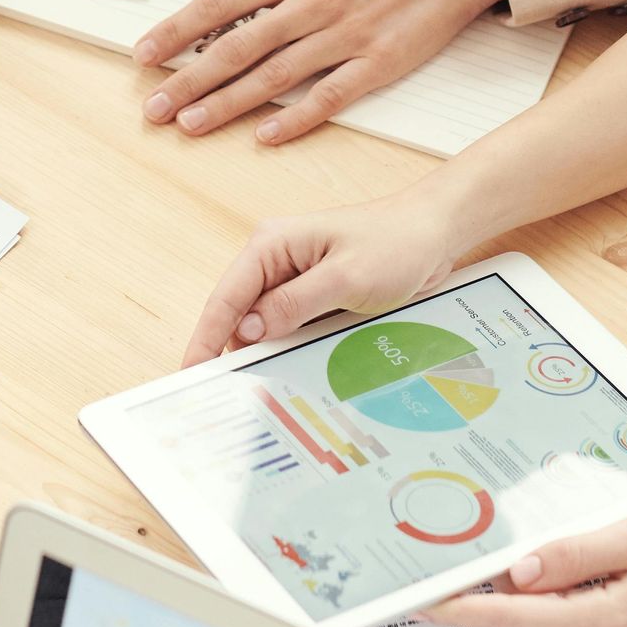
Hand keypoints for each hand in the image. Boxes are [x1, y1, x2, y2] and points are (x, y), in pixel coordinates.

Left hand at [135, 0, 503, 142]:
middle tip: (153, 108)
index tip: (145, 54)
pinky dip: (295, 118)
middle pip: (237, 47)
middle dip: (188, 80)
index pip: (222, 4)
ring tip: (190, 125)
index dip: (178, 31)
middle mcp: (313, 3)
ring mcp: (345, 36)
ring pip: (274, 77)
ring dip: (227, 104)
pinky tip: (264, 135)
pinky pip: (328, 97)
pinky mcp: (377, 63)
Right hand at [183, 188, 457, 364]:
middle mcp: (276, 259)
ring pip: (264, 324)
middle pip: (239, 314)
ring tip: (257, 388)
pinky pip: (289, 326)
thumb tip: (249, 330)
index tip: (192, 370)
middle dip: (231, 350)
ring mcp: (294, 278)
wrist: (434, 234)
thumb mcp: (345, 278)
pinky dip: (286, 347)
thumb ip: (294, 304)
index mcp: (272, 244)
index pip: (227, 296)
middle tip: (224, 392)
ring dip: (263, 352)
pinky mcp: (313, 295)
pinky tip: (289, 370)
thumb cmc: (395, 241)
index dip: (206, 336)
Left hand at [416, 513, 626, 626]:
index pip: (509, 617)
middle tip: (453, 545)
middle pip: (520, 613)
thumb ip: (573, 554)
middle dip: (489, 581)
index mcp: (596, 625)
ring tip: (533, 542)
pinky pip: (566, 612)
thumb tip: (517, 569)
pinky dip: (557, 587)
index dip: (459, 607)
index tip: (415, 599)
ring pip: (543, 610)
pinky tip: (573, 559)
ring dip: (531, 580)